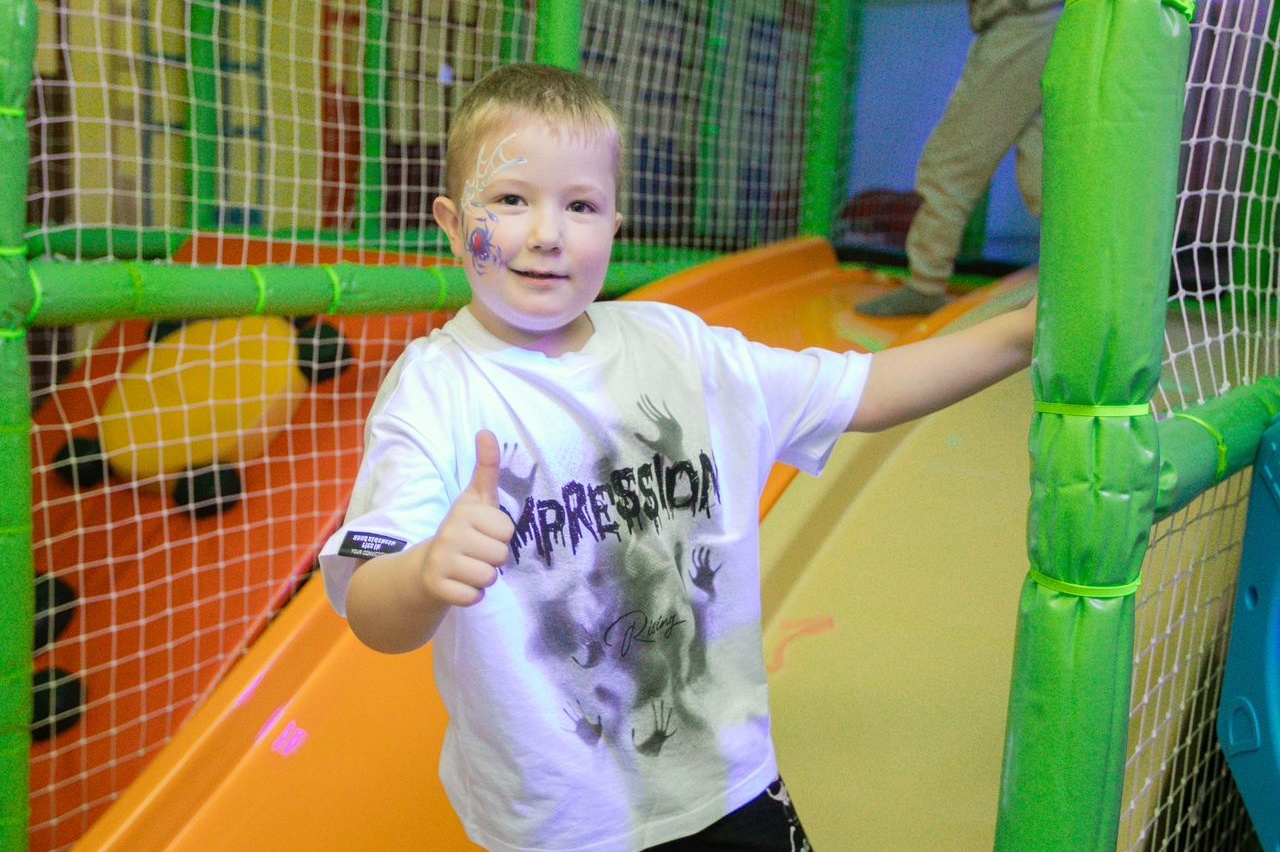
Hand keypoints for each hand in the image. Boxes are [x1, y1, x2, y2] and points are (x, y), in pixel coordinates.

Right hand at [421, 430, 514, 607]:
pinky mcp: (436, 587)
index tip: (482, 533)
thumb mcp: (476, 499)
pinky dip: (471, 595)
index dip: (499, 535)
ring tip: (467, 568)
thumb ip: (487, 468)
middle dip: (493, 558)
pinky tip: (459, 584)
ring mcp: (441, 561)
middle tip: (475, 553)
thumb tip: (487, 431)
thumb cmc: (462, 530)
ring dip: (483, 578)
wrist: (426, 567)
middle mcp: (450, 534)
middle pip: (501, 555)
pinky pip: (474, 597)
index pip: (507, 531)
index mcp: (464, 512)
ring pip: (489, 578)